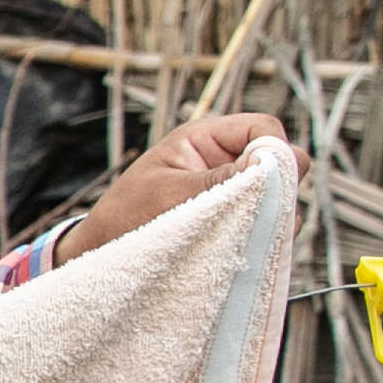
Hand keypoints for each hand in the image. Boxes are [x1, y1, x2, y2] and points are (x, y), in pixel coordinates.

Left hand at [53, 111, 287, 259]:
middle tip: (260, 215)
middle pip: (280, 162)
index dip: (276, 151)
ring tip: (245, 237)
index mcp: (205, 139)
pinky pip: (268, 222)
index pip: (263, 128)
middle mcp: (225, 160)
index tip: (272, 183)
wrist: (103, 254)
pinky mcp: (235, 219)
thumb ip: (222, 180)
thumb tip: (278, 166)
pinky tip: (246, 250)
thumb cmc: (125, 217)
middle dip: (279, 187)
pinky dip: (265, 235)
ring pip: (280, 195)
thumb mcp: (171, 194)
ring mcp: (233, 191)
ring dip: (273, 216)